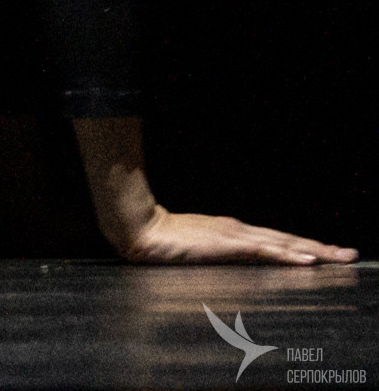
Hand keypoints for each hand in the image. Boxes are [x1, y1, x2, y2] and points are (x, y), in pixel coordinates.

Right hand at [113, 205, 359, 264]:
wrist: (141, 228)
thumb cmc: (165, 240)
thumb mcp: (198, 248)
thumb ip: (219, 253)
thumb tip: (238, 263)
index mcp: (234, 233)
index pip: (278, 241)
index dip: (306, 247)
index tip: (330, 253)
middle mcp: (241, 231)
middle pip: (289, 241)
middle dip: (322, 249)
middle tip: (351, 255)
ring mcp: (234, 236)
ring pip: (284, 244)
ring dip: (314, 252)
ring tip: (339, 257)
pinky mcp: (226, 244)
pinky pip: (265, 252)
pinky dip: (288, 256)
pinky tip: (306, 261)